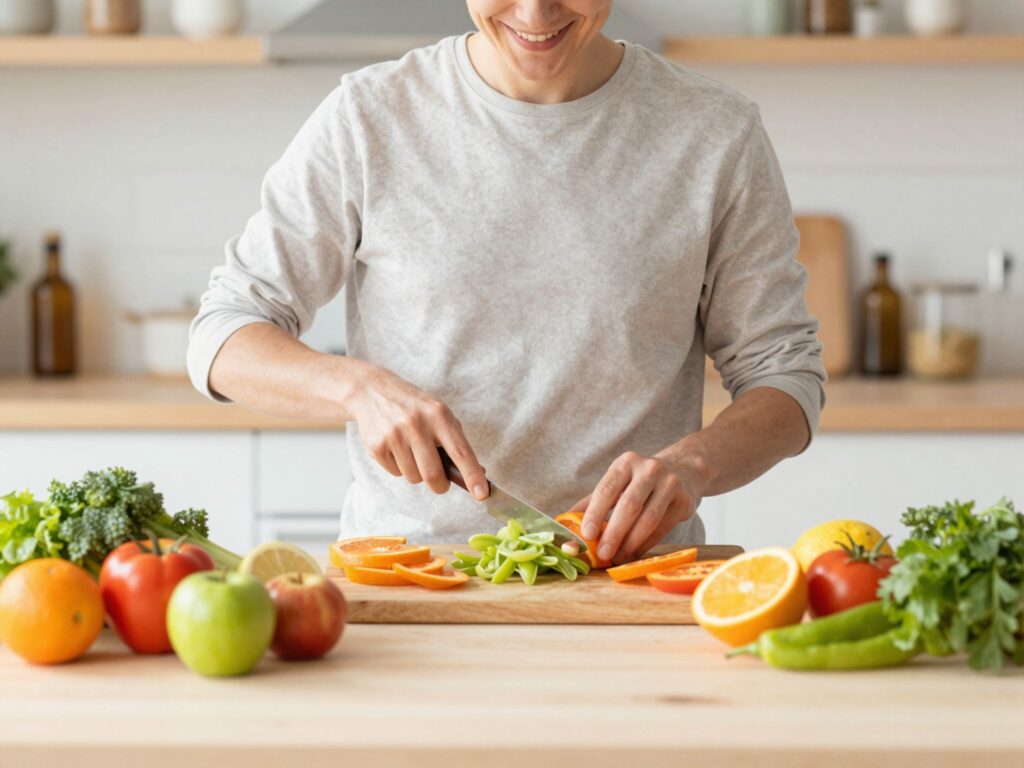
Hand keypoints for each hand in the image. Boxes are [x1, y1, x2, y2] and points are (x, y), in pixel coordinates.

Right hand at [348, 365, 488, 498]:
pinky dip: (399, 467)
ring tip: (412, 452)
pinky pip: (396, 473)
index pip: (460, 451)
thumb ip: (456, 441)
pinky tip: (395, 448)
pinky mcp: (376, 446)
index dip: (473, 475)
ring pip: (414, 478)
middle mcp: (417, 424)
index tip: (482, 494)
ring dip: (417, 473)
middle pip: (433, 474)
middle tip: (440, 481)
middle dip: (440, 485)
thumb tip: (477, 473)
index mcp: (439, 415)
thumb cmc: (414, 407)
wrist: (372, 391)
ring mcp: (394, 435)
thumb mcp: (438, 413)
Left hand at [570, 451, 706, 564]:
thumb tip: (562, 522)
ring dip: (631, 542)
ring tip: (618, 557)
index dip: (595, 514)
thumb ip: (592, 502)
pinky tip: (634, 553)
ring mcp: (670, 483)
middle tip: (603, 554)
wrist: (684, 470)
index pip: (606, 490)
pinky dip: (646, 544)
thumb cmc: (641, 481)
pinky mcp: (684, 501)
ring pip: (648, 519)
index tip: (586, 535)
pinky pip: (662, 527)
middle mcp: (649, 469)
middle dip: (614, 533)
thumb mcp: (617, 483)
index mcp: (626, 463)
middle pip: (628, 506)